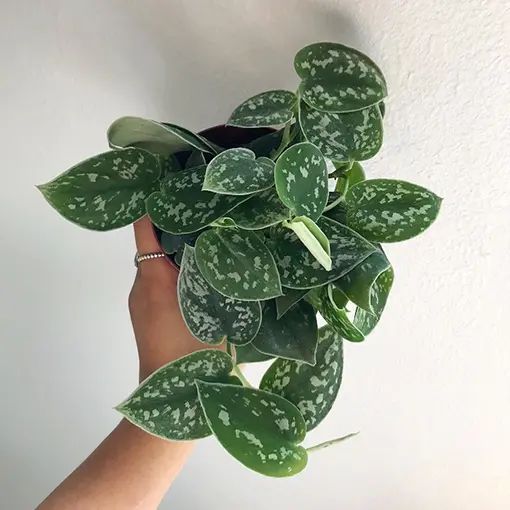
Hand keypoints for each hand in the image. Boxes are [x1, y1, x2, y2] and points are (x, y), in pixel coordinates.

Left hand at [129, 216, 210, 379]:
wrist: (173, 390)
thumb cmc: (195, 347)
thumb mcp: (210, 304)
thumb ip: (208, 273)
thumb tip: (212, 248)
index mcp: (155, 277)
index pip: (145, 229)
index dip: (156, 209)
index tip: (174, 194)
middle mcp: (141, 284)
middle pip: (154, 247)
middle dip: (175, 235)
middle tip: (204, 225)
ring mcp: (139, 301)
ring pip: (156, 268)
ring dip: (175, 260)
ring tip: (205, 256)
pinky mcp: (141, 316)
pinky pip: (154, 286)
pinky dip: (171, 279)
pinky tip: (195, 286)